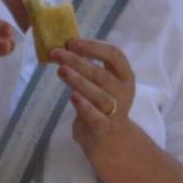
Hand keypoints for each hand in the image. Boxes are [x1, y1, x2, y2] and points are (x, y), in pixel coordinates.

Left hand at [55, 38, 137, 153]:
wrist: (112, 140)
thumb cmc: (102, 104)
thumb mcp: (102, 83)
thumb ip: (88, 67)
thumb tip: (62, 47)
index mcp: (125, 75)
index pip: (114, 55)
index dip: (93, 46)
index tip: (72, 42)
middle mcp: (123, 92)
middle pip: (101, 74)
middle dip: (78, 62)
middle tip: (57, 53)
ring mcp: (116, 112)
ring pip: (99, 95)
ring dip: (79, 81)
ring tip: (61, 70)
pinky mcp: (104, 129)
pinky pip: (96, 117)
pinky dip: (85, 107)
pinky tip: (73, 97)